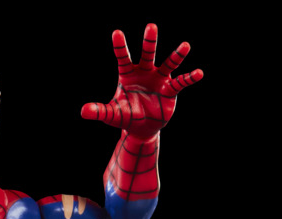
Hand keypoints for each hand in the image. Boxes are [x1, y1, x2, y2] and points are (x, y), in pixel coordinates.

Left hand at [81, 23, 202, 138]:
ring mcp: (159, 79)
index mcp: (128, 75)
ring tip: (185, 45)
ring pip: (168, 63)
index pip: (123, 59)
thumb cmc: (124, 117)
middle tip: (151, 26)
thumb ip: (98, 111)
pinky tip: (199, 73)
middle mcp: (145, 72)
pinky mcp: (170, 90)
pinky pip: (181, 82)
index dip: (120, 47)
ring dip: (177, 55)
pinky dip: (189, 78)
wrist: (140, 128)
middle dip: (150, 42)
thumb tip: (83, 111)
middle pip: (148, 54)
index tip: (116, 33)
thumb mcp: (111, 115)